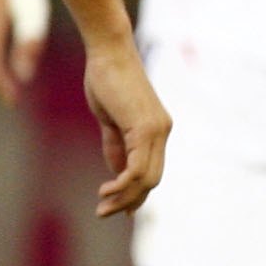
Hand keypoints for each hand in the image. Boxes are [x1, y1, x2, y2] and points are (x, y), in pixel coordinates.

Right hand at [81, 38, 169, 215]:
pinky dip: (124, 183)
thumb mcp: (110, 120)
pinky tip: (107, 190)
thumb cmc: (106, 80)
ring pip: (147, 177)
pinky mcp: (146, 127)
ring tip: (102, 207)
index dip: (136, 193)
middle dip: (129, 201)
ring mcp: (157, 129)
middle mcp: (163, 131)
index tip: (119, 210)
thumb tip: (117, 171)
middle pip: (152, 179)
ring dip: (124, 197)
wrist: (108, 52)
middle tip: (105, 213)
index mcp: (156, 131)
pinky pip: (139, 165)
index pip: (151, 171)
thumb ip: (116, 144)